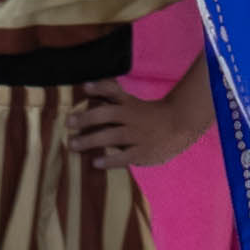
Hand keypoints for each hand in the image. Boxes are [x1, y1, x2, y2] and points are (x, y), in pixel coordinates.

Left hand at [65, 78, 210, 173]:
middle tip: (68, 122)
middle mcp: (132, 117)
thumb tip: (87, 87)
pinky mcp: (143, 152)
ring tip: (72, 144)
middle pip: (107, 114)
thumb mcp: (133, 102)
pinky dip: (110, 160)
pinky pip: (124, 157)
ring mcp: (138, 135)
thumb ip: (112, 95)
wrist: (181, 125)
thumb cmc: (151, 114)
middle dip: (86, 118)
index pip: (114, 92)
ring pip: (112, 136)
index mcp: (130, 104)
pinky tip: (95, 163)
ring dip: (91, 140)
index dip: (100, 88)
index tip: (84, 87)